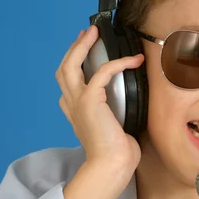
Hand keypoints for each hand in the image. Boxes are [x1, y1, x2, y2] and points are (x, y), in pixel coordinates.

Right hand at [55, 25, 143, 172]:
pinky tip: (134, 59)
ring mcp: (78, 101)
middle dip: (74, 48)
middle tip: (88, 33)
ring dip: (83, 46)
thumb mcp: (113, 128)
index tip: (86, 49)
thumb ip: (113, 114)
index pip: (68, 82)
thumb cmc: (116, 152)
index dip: (75, 62)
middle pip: (64, 68)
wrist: (111, 165)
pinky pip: (103, 72)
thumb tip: (129, 104)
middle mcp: (71, 104)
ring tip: (96, 33)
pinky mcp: (90, 100)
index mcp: (74, 110)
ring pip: (72, 65)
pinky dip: (119, 62)